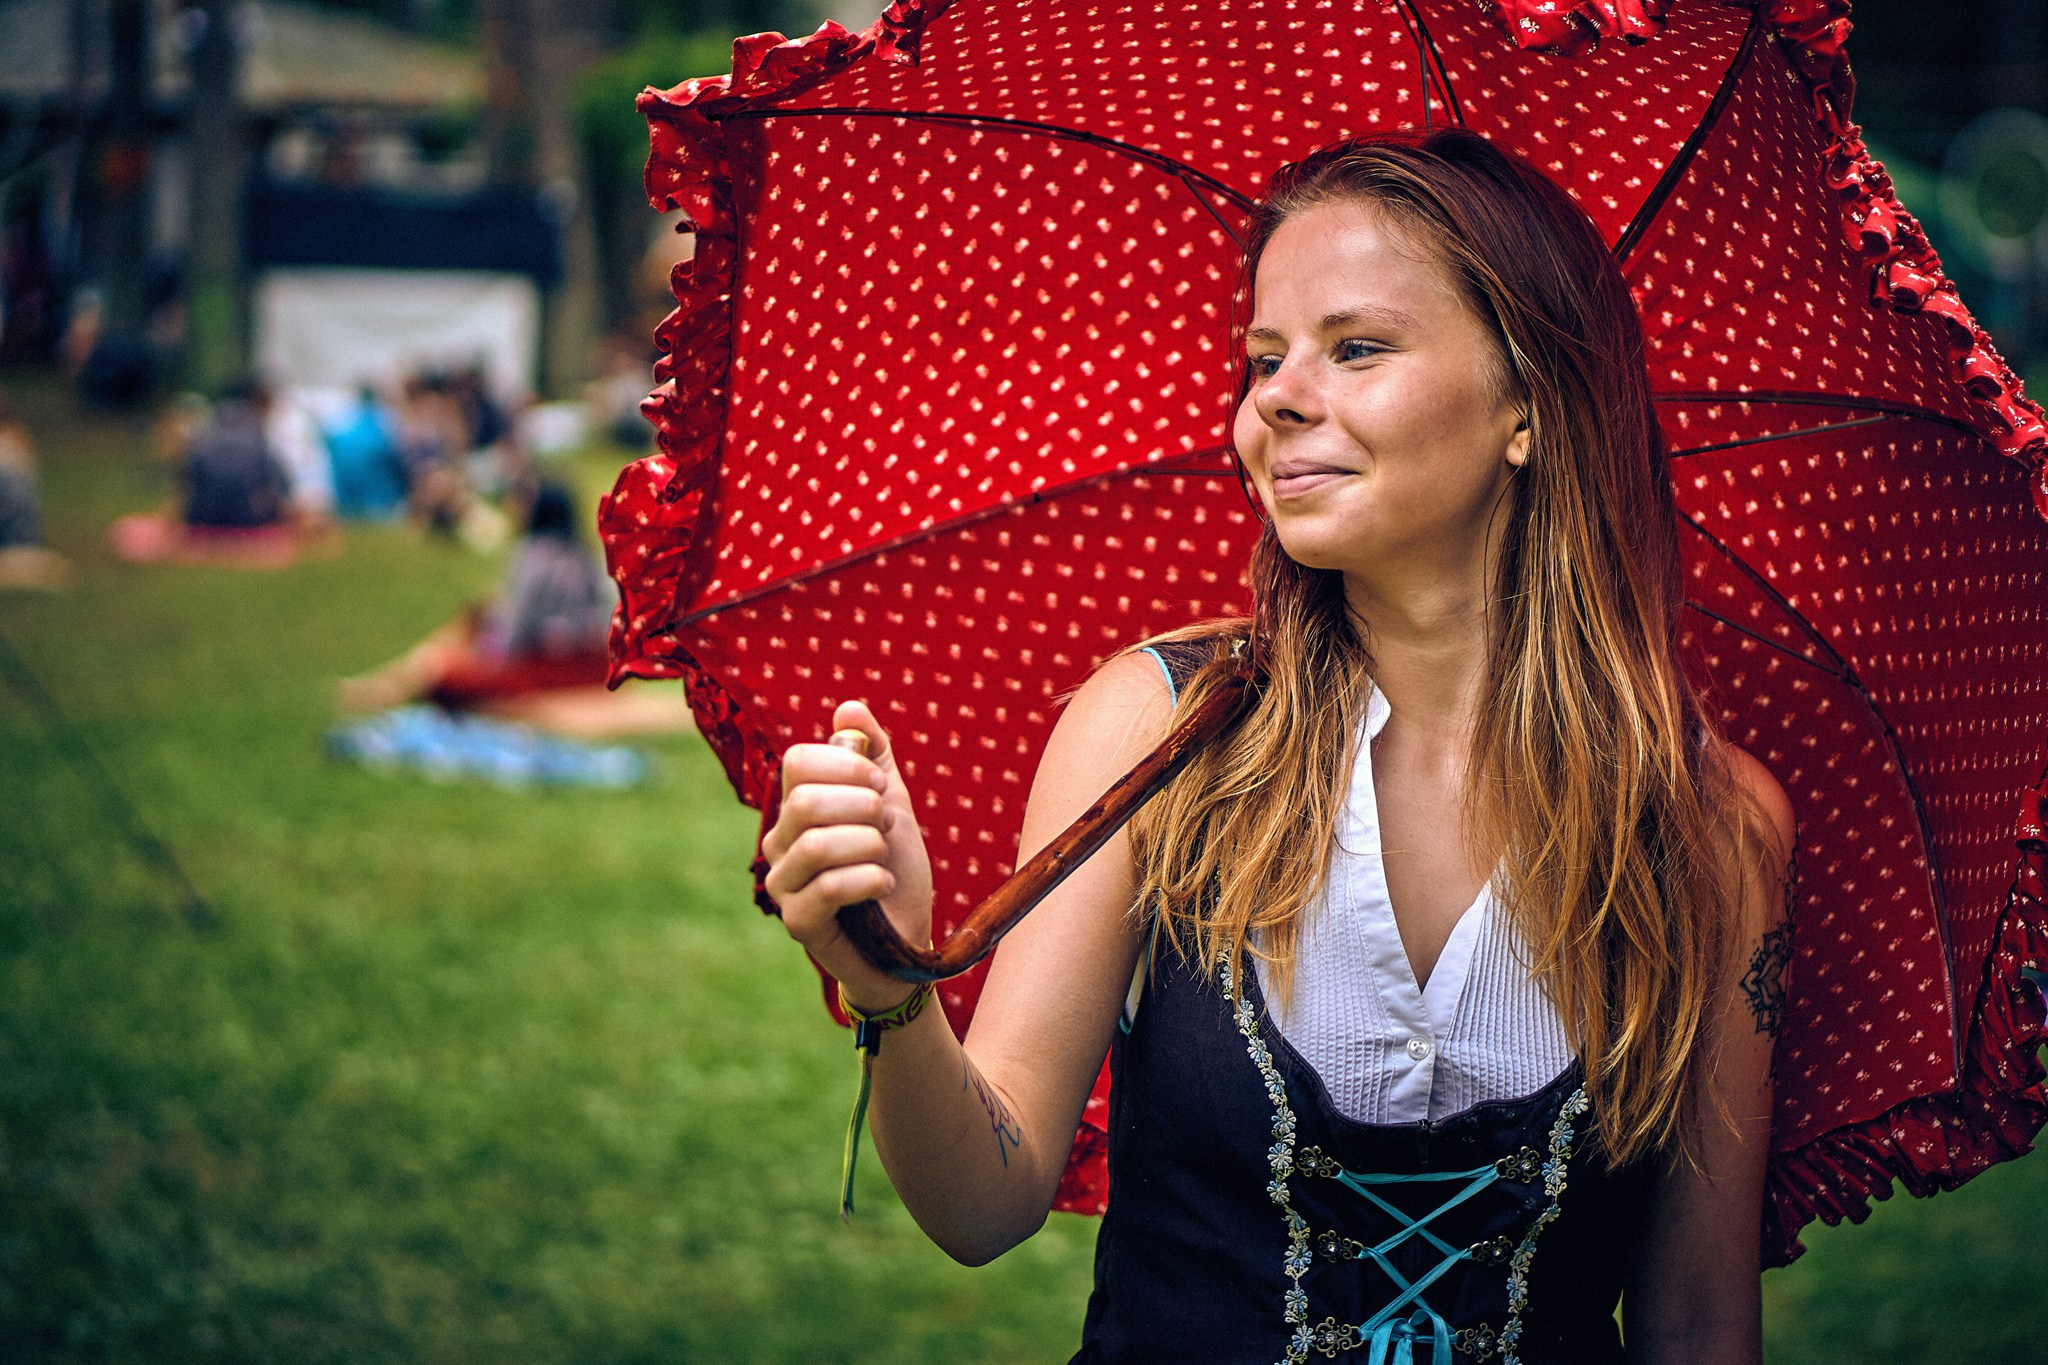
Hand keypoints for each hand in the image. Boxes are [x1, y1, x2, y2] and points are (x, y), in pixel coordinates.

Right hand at [761, 700, 935, 1008]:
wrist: (906, 939)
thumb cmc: (894, 869)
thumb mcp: (892, 802)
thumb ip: (874, 754)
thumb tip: (849, 709)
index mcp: (796, 808)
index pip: (799, 762)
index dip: (848, 766)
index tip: (881, 786)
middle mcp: (779, 843)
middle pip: (805, 800)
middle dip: (863, 806)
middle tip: (886, 825)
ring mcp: (783, 885)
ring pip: (817, 844)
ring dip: (869, 844)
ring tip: (885, 856)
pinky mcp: (798, 923)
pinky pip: (828, 888)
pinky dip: (869, 878)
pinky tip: (883, 883)